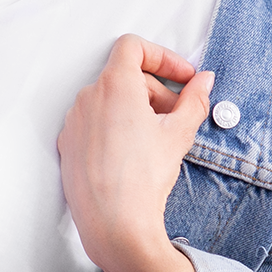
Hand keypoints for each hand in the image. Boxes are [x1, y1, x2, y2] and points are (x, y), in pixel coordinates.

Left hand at [57, 35, 214, 271]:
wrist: (115, 225)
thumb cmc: (145, 178)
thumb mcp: (180, 134)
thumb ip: (194, 100)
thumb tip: (204, 81)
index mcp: (114, 85)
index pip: (133, 47)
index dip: (162, 57)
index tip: (183, 78)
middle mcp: (87, 98)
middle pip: (124, 76)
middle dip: (156, 90)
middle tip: (177, 115)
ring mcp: (73, 123)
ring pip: (107, 101)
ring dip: (135, 109)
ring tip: (156, 138)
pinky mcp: (67, 146)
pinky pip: (92, 124)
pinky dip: (113, 127)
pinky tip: (132, 153)